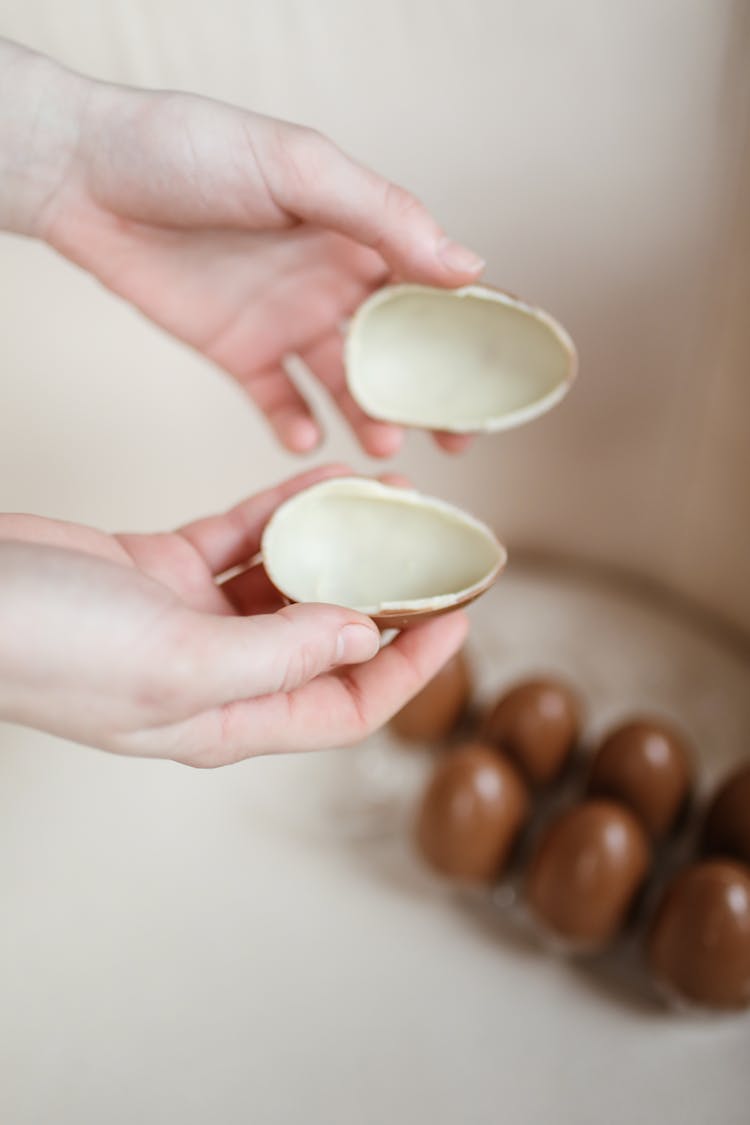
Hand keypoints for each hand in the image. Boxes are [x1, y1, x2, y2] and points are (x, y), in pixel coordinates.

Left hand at [0, 39, 482, 455]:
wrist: (89, 178)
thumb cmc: (193, 152)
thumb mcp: (298, 169)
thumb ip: (382, 217)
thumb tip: (466, 267)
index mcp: (358, 233)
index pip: (433, 287)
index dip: (474, 331)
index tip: (507, 376)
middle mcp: (331, 281)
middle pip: (400, 350)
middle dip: (433, 395)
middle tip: (460, 441)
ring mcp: (285, 320)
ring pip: (345, 384)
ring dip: (370, 417)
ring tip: (384, 446)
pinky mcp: (238, 352)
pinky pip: (277, 400)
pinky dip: (295, 424)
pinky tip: (306, 442)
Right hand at [0, 466, 467, 764]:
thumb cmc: (49, 648)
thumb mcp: (176, 663)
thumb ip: (278, 655)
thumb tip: (362, 636)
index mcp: (227, 717)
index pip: (345, 705)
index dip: (411, 667)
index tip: (459, 618)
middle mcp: (218, 672)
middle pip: (327, 640)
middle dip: (386, 599)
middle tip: (437, 552)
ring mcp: (190, 617)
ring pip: (289, 580)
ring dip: (339, 545)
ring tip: (393, 502)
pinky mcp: (164, 566)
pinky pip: (243, 535)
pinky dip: (283, 509)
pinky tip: (323, 480)